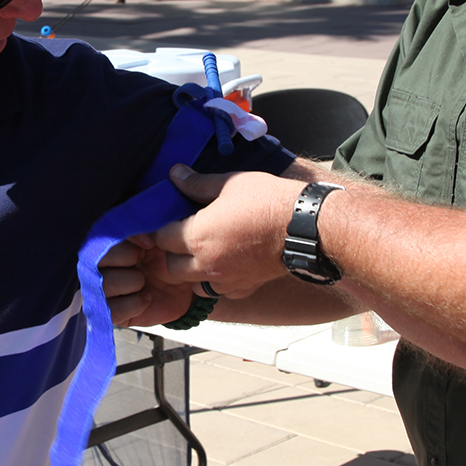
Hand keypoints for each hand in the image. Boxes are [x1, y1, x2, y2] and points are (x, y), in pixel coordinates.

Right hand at [99, 238, 193, 326]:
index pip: (98, 240)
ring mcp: (102, 292)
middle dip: (128, 259)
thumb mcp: (157, 235)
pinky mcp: (112, 314)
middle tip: (143, 261)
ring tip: (145, 281)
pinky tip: (146, 298)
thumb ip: (143, 228)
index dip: (124, 242)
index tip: (148, 244)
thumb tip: (143, 236)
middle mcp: (97, 268)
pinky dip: (136, 303)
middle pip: (97, 262)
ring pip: (105, 285)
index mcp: (104, 245)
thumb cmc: (165, 255)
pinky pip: (113, 311)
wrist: (182, 284)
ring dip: (134, 281)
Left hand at [156, 165, 299, 297]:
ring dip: (191, 271)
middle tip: (183, 235)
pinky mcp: (244, 288)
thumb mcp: (230, 183)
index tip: (167, 219)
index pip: (161, 238)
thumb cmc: (268, 202)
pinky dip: (217, 281)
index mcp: (196, 236)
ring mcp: (225, 280)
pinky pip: (220, 291)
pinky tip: (227, 264)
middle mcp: (206, 263)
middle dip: (172, 252)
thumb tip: (175, 175)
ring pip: (193, 284)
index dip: (161, 227)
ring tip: (203, 252)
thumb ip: (197, 183)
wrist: (305, 228)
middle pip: (171, 267)